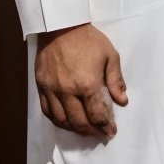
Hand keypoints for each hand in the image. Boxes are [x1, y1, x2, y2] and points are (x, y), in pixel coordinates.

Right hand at [35, 24, 127, 139]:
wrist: (61, 27)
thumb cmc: (89, 40)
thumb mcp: (110, 55)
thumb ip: (116, 80)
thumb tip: (123, 101)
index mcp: (87, 84)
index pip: (97, 114)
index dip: (105, 126)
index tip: (111, 132)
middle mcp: (68, 92)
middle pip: (79, 122)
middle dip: (91, 132)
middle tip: (100, 136)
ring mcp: (52, 91)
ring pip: (61, 120)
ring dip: (74, 129)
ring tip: (85, 131)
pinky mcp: (41, 87)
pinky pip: (47, 111)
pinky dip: (57, 121)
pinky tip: (65, 122)